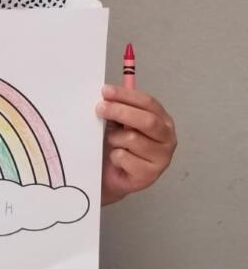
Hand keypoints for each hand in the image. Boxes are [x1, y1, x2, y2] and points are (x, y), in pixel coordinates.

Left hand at [96, 85, 176, 205]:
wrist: (114, 176)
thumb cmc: (120, 145)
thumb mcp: (121, 123)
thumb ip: (120, 109)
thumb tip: (108, 96)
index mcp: (163, 120)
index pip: (148, 102)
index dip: (126, 95)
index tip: (106, 91)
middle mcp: (167, 138)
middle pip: (146, 120)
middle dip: (120, 111)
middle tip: (100, 108)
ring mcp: (161, 158)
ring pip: (132, 139)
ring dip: (115, 139)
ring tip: (113, 143)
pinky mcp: (149, 175)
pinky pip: (124, 157)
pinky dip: (114, 156)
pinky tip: (117, 160)